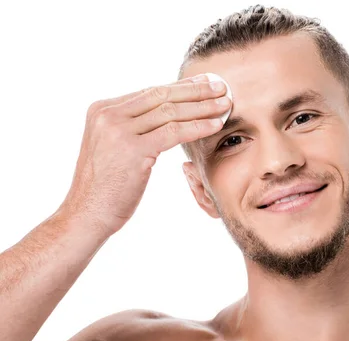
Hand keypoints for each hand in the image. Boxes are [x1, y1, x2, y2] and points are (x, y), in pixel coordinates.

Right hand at [58, 74, 230, 235]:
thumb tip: (164, 115)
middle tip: (221, 86)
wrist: (87, 214)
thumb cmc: (106, 187)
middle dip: (195, 90)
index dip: (181, 86)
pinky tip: (216, 124)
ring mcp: (118, 130)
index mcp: (102, 109)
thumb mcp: (114, 148)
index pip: (150, 92)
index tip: (204, 83)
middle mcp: (108, 114)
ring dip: (202, 107)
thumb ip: (132, 128)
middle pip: (161, 95)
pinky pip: (174, 133)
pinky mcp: (132, 149)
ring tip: (225, 104)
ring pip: (170, 111)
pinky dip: (198, 127)